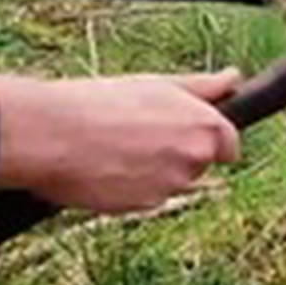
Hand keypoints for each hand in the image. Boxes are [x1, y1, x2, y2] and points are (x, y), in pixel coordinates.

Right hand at [0, 69, 241, 212]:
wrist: (52, 135)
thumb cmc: (103, 102)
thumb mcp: (158, 85)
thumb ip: (204, 87)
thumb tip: (234, 78)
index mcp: (205, 126)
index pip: (229, 144)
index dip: (208, 138)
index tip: (185, 132)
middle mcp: (196, 158)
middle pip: (201, 163)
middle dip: (179, 153)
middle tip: (139, 133)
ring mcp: (173, 185)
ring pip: (173, 181)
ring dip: (154, 171)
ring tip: (117, 147)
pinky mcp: (147, 207)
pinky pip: (148, 198)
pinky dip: (133, 187)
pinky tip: (107, 168)